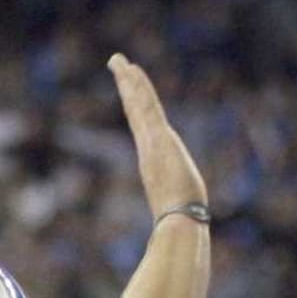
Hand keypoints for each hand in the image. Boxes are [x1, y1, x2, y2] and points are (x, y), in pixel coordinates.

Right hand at [108, 53, 207, 219]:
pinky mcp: (159, 139)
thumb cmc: (180, 225)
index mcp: (153, 163)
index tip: (129, 90)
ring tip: (119, 60)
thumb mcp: (179, 211)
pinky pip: (147, 107)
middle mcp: (149, 149)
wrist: (179, 224)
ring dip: (129, 81)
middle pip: (136, 112)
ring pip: (138, 105)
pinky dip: (139, 88)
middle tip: (116, 63)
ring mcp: (152, 143)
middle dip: (127, 87)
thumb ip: (175, 213)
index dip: (136, 108)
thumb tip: (175, 236)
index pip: (143, 128)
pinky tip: (132, 71)